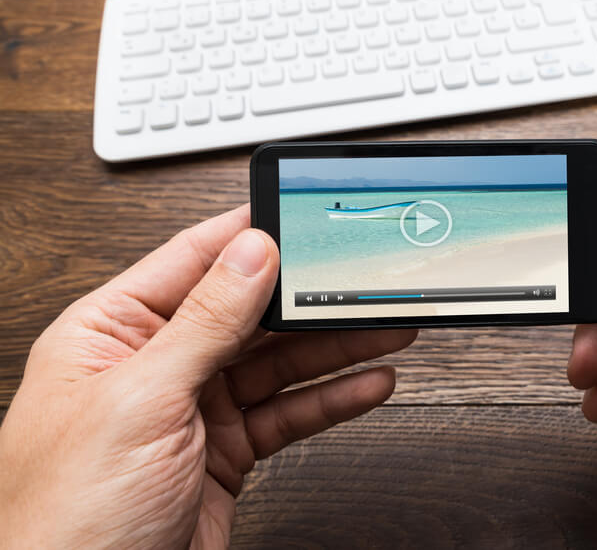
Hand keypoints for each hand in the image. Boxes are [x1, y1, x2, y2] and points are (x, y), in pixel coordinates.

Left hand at [0, 204, 415, 547]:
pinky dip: (329, 400)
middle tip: (364, 283)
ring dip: (334, 348)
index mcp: (109, 333)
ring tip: (387, 329)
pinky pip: (286, 413)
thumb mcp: (141, 400)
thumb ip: (204, 322)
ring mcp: (190, 410)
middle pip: (247, 313)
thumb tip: (251, 251)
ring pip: (277, 363)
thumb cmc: (69, 518)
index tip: (304, 218)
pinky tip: (367, 384)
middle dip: (310, 299)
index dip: (249, 236)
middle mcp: (152, 365)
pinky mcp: (222, 452)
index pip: (190, 262)